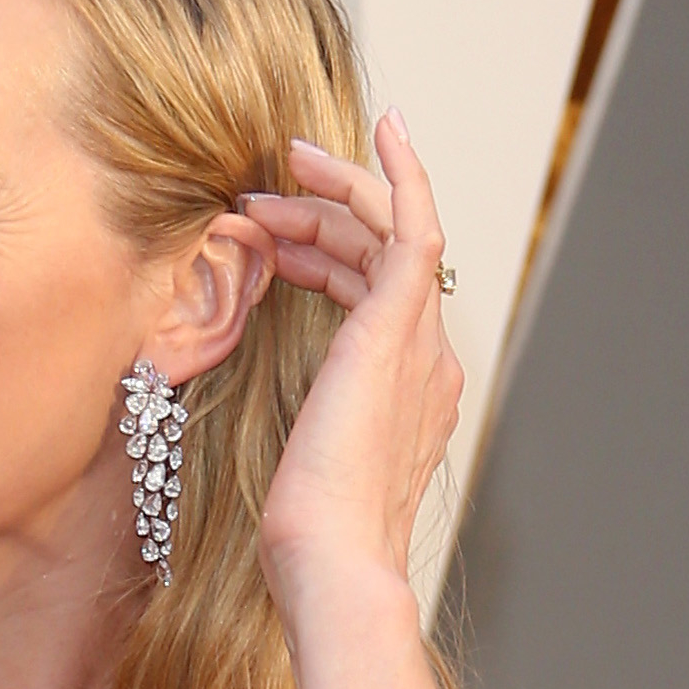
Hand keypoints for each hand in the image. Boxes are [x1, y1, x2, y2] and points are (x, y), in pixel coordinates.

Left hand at [243, 111, 464, 600]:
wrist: (332, 560)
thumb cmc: (305, 532)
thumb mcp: (295, 462)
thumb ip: (296, 423)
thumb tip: (261, 408)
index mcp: (408, 393)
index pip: (376, 297)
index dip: (332, 254)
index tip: (284, 234)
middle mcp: (427, 361)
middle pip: (382, 259)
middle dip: (322, 219)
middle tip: (261, 198)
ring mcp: (420, 342)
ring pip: (390, 235)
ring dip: (332, 198)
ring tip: (271, 182)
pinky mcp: (398, 327)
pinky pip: (413, 226)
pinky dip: (400, 173)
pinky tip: (383, 128)